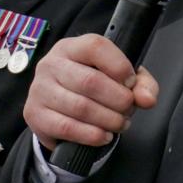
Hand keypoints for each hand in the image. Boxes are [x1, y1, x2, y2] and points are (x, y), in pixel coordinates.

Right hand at [23, 34, 159, 151]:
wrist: (58, 111)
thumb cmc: (91, 89)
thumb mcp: (118, 79)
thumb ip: (141, 84)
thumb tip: (147, 99)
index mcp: (71, 47)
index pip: (95, 47)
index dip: (119, 66)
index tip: (131, 83)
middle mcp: (51, 64)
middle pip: (90, 81)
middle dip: (118, 100)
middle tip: (128, 110)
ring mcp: (40, 89)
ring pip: (80, 107)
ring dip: (108, 120)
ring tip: (119, 123)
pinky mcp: (35, 114)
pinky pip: (67, 127)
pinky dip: (92, 135)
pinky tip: (103, 136)